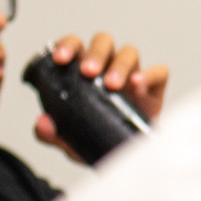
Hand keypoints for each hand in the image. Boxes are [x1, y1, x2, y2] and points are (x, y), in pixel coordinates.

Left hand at [33, 32, 169, 159]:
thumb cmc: (93, 140)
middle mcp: (107, 67)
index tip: (60, 59)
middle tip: (87, 72)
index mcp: (81, 71)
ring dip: (119, 64)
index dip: (67, 46)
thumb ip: (50, 133)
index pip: (74, 46)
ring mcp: (131, 76)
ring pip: (129, 52)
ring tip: (112, 85)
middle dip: (94, 53)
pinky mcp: (154, 89)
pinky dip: (149, 75)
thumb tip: (42, 123)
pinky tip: (138, 85)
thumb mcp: (67, 141)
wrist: (122, 158)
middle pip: (103, 42)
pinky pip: (158, 72)